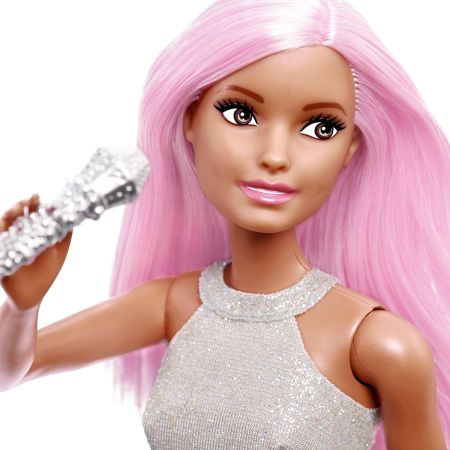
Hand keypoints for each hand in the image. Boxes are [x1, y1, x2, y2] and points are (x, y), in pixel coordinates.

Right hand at [0, 194, 72, 309]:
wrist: (33, 295)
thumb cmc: (47, 272)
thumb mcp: (60, 251)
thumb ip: (65, 234)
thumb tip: (72, 216)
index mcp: (32, 232)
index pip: (31, 213)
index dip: (34, 204)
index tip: (38, 196)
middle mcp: (17, 235)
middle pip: (15, 214)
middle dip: (20, 205)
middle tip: (27, 201)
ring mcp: (6, 243)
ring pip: (4, 223)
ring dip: (9, 215)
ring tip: (16, 210)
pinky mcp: (1, 253)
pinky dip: (0, 230)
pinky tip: (3, 225)